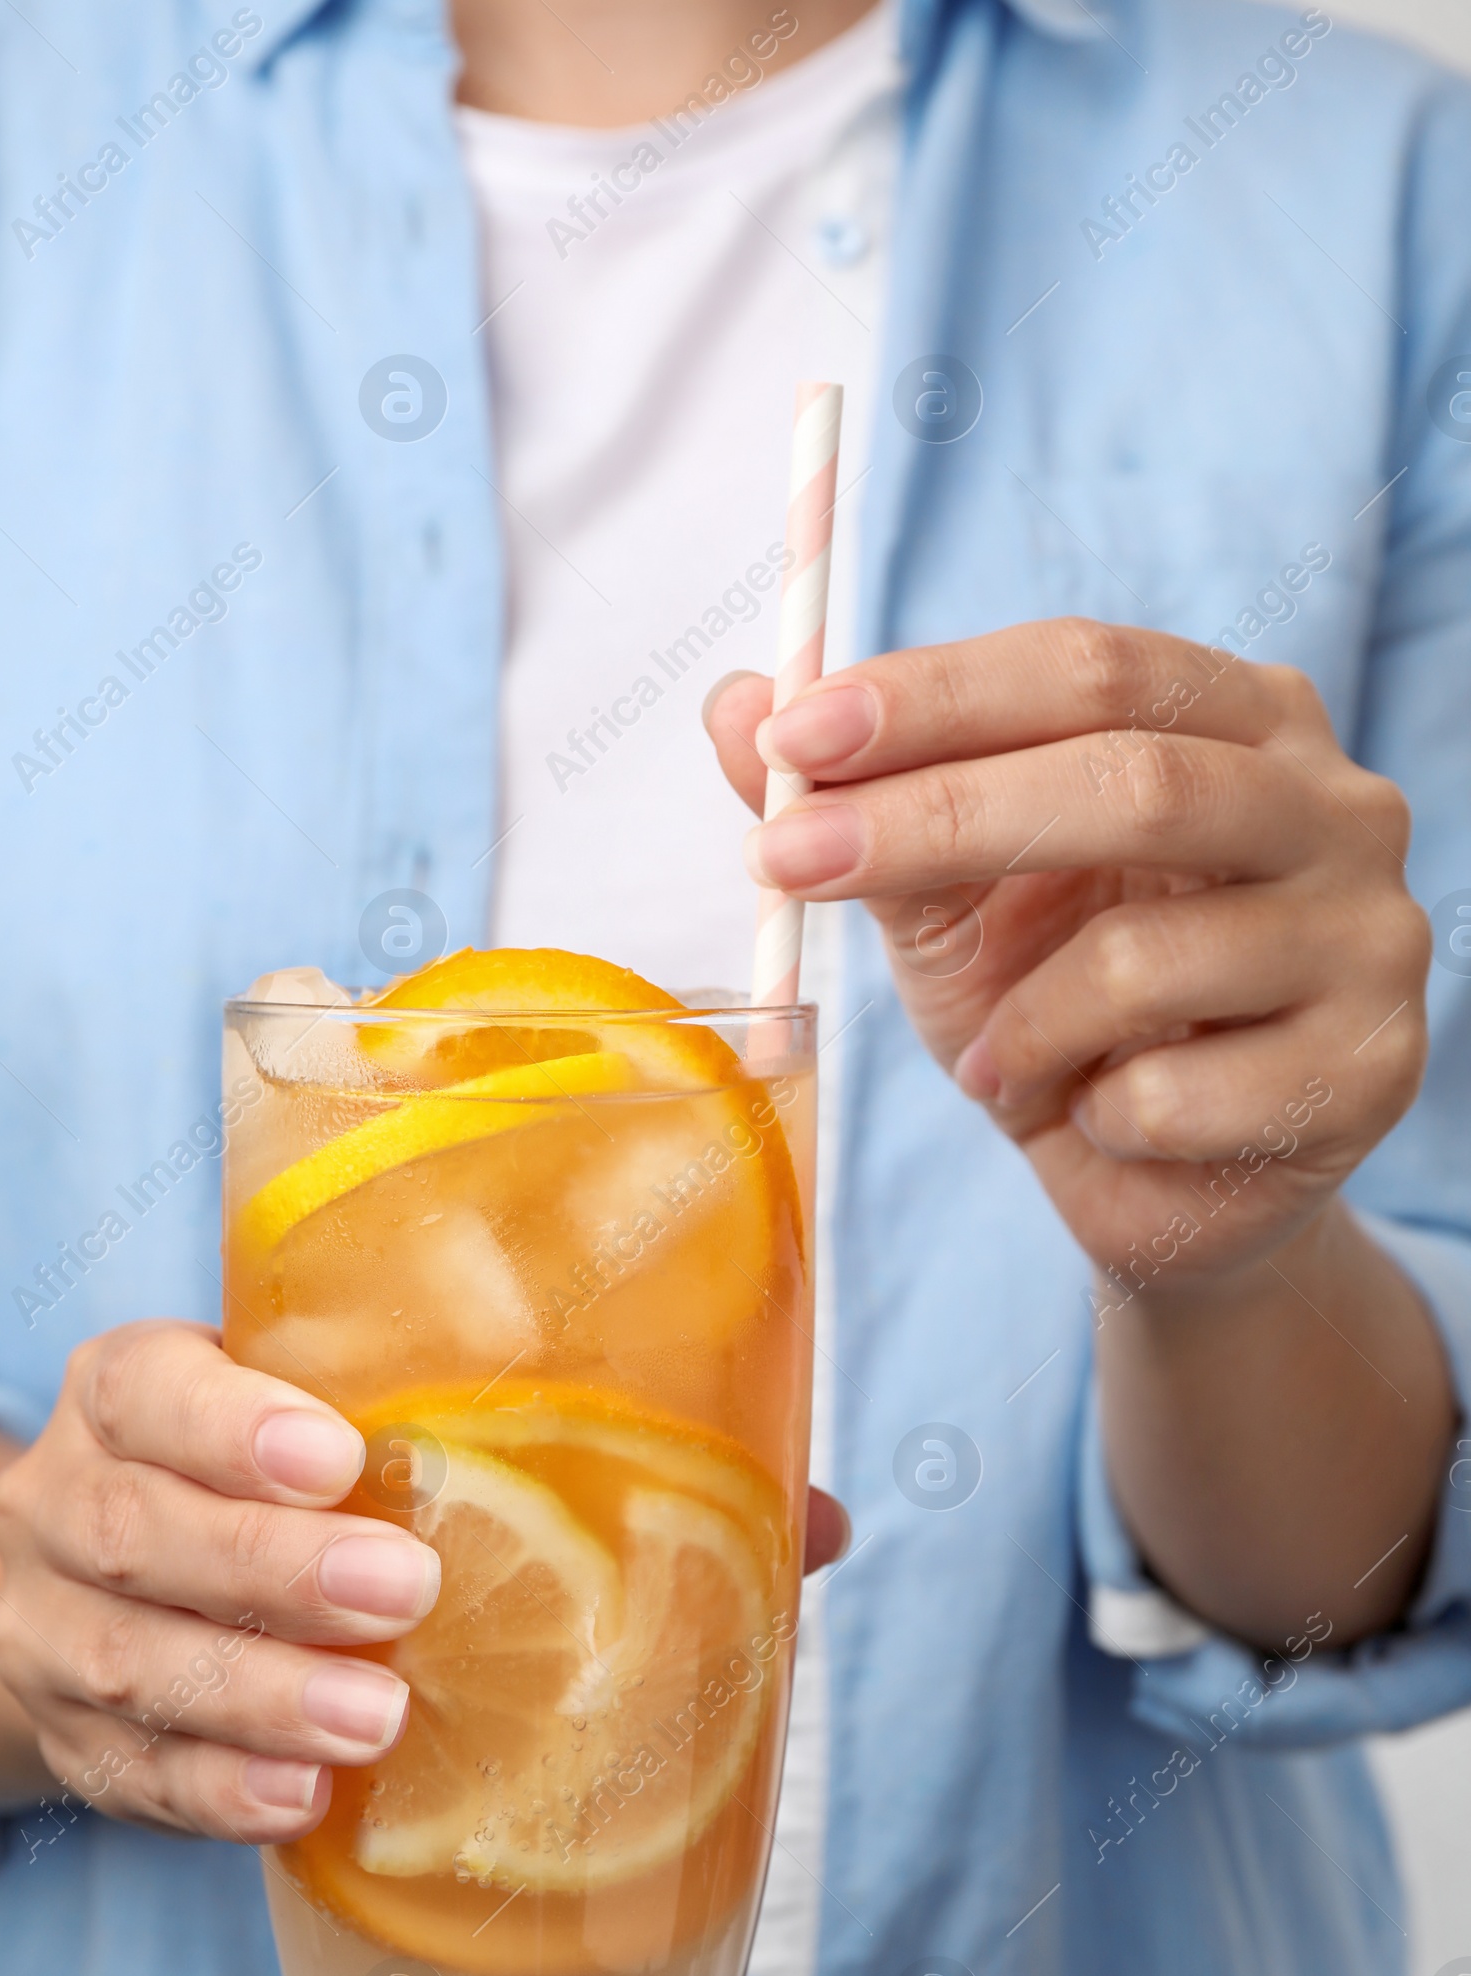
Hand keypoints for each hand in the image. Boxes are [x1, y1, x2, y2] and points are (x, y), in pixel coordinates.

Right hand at [0, 1320, 854, 1842]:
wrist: (113, 1590)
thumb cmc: (290, 1491)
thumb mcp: (377, 1433)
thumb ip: (572, 1450)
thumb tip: (816, 1522)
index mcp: (141, 1389)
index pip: (152, 1385)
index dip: (230, 1419)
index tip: (339, 1453)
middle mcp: (69, 1497)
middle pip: (137, 1530)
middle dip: (270, 1568)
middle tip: (405, 1601)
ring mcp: (52, 1632)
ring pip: (126, 1664)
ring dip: (253, 1698)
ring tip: (375, 1731)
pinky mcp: (75, 1750)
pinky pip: (127, 1781)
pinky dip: (212, 1795)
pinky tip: (300, 1810)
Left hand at [709, 620, 1430, 1286]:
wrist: (1157, 1183)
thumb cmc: (1056, 1011)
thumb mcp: (940, 900)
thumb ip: (854, 801)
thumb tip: (729, 704)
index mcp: (1240, 720)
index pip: (1090, 667)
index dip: (935, 695)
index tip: (795, 735)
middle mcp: (1336, 804)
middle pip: (1136, 782)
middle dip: (939, 819)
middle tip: (787, 861)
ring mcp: (1371, 939)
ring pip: (1146, 958)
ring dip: (1020, 1022)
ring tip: (991, 1061)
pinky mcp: (1368, 1075)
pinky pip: (1174, 1097)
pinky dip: (1090, 1116)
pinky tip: (1096, 1120)